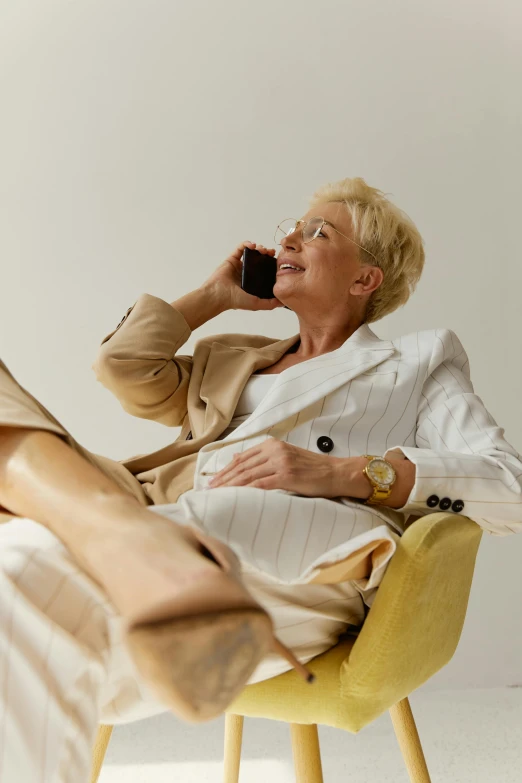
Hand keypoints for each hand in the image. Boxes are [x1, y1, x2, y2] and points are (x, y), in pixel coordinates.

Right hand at [202, 241, 283, 312]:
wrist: (219, 295)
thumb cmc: (235, 300)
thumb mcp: (257, 304)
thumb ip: (270, 304)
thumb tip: (284, 302)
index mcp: (254, 282)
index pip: (266, 270)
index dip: (273, 264)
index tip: (279, 262)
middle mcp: (247, 273)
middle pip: (260, 259)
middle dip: (267, 254)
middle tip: (271, 253)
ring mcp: (239, 265)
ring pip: (252, 253)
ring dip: (259, 248)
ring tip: (262, 250)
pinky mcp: (231, 259)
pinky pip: (240, 248)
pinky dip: (247, 244)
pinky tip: (252, 245)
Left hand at [206, 438, 345, 497]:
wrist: (336, 473)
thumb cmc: (312, 468)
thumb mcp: (285, 456)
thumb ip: (262, 457)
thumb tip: (236, 456)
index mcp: (272, 444)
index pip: (242, 458)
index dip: (226, 470)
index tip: (213, 481)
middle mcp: (274, 450)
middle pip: (242, 466)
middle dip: (224, 479)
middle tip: (209, 490)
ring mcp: (280, 462)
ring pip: (248, 475)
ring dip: (230, 486)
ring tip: (218, 495)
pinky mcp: (287, 475)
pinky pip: (261, 484)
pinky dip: (246, 491)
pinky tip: (236, 497)